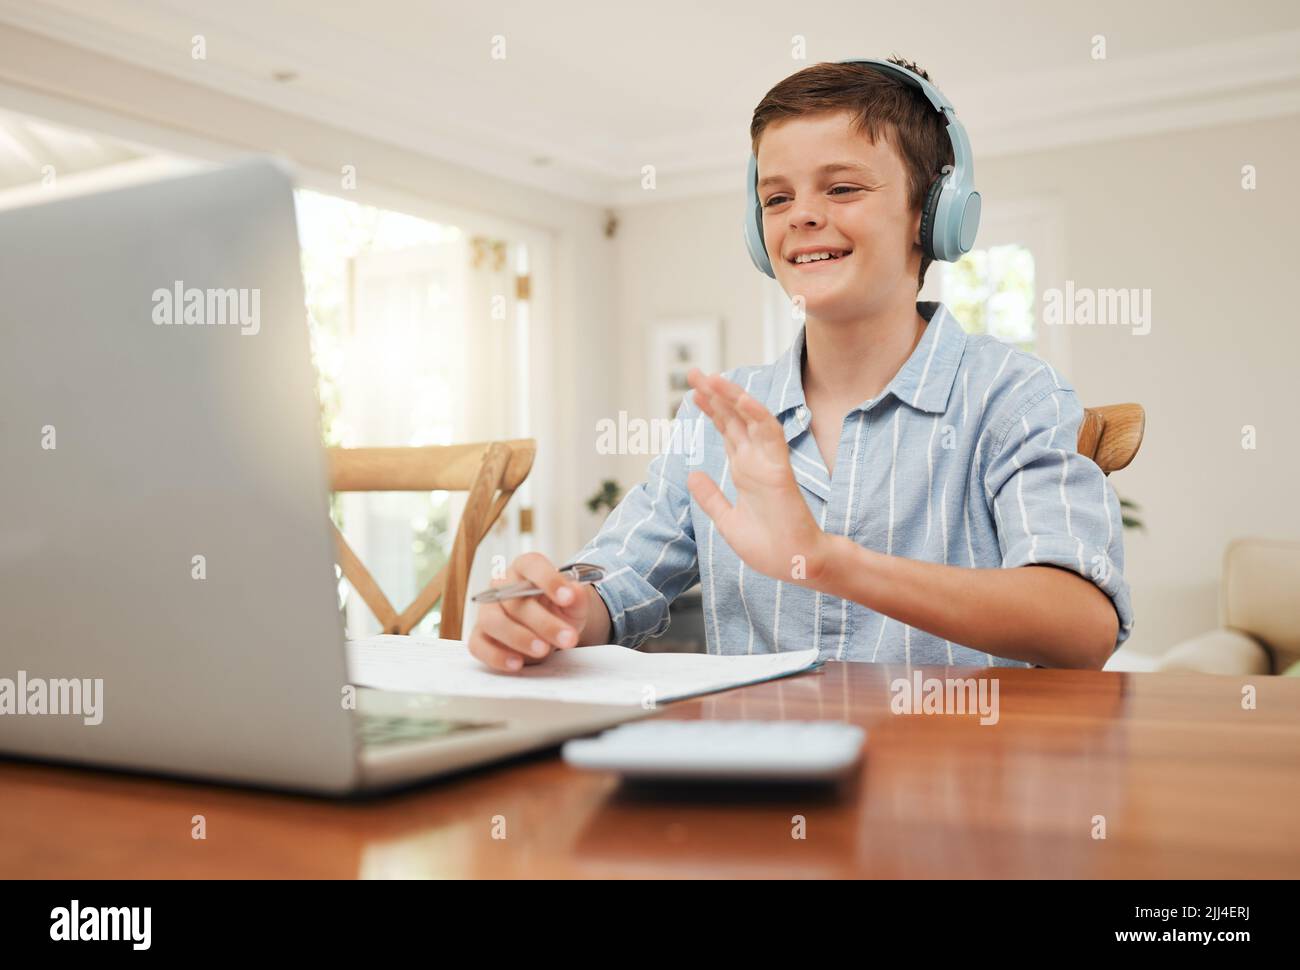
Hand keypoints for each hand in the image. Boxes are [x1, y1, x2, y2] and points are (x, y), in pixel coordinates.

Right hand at [467, 552, 588, 672]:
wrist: (550, 631)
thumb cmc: (558, 611)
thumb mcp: (575, 604)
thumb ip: (577, 597)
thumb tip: (574, 591)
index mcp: (525, 569)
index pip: (531, 565)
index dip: (549, 579)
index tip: (568, 598)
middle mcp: (502, 586)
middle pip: (514, 600)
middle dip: (543, 622)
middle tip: (567, 638)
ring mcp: (487, 611)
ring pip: (493, 621)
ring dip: (519, 638)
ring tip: (543, 650)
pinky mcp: (479, 637)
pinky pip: (479, 645)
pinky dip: (497, 656)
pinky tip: (517, 663)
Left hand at [685, 368, 831, 584]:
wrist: (793, 565)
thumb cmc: (768, 546)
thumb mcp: (727, 521)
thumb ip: (711, 497)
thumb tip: (692, 474)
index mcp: (744, 471)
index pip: (726, 431)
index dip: (711, 410)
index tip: (693, 392)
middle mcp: (754, 461)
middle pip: (733, 418)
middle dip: (714, 394)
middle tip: (694, 372)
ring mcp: (767, 462)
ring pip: (749, 419)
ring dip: (732, 396)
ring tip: (710, 377)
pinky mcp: (779, 469)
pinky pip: (770, 434)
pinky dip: (756, 414)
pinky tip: (740, 397)